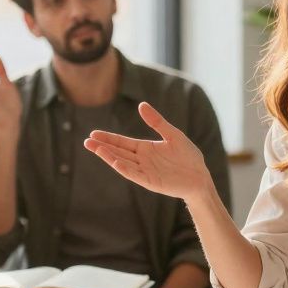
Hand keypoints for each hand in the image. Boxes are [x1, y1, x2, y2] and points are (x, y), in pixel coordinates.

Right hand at [84, 102, 213, 202]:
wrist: (200, 177)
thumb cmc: (188, 156)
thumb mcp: (172, 134)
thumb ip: (157, 121)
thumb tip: (141, 105)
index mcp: (145, 148)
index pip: (122, 142)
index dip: (108, 138)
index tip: (93, 133)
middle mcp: (142, 160)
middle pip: (118, 152)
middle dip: (102, 147)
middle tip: (86, 141)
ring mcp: (145, 171)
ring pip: (123, 162)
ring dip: (109, 156)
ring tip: (96, 149)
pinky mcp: (151, 182)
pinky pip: (135, 175)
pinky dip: (124, 168)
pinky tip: (115, 161)